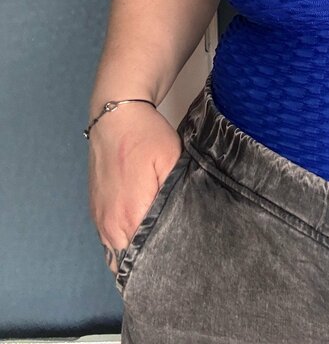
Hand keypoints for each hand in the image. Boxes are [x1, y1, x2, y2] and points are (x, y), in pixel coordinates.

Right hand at [87, 103, 182, 276]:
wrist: (116, 117)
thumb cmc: (146, 136)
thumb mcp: (172, 159)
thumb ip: (176, 194)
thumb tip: (184, 222)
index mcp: (131, 215)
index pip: (149, 255)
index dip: (167, 257)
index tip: (183, 255)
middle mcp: (110, 225)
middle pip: (132, 259)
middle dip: (153, 259)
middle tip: (177, 252)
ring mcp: (100, 220)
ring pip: (118, 253)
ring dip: (137, 252)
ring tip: (161, 246)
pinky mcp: (96, 212)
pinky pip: (109, 240)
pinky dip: (124, 242)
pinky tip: (142, 235)